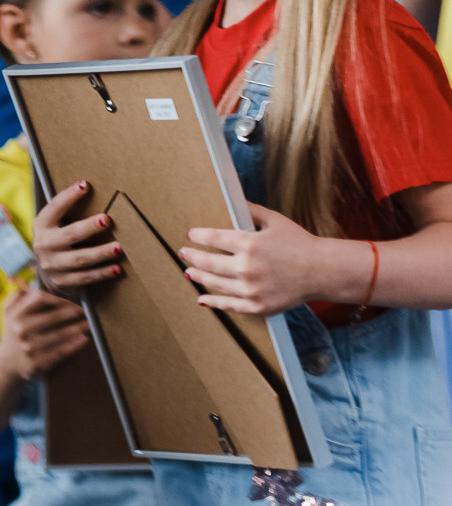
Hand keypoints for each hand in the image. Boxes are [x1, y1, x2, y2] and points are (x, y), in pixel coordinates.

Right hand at [0, 285, 88, 379]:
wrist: (8, 362)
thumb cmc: (15, 330)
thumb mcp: (8, 311)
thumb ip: (18, 295)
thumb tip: (32, 282)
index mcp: (14, 313)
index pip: (38, 297)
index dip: (58, 298)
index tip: (71, 301)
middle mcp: (20, 329)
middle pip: (53, 317)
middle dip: (73, 313)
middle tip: (86, 311)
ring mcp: (29, 347)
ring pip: (60, 335)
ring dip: (78, 328)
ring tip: (89, 324)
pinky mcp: (38, 362)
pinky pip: (61, 352)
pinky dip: (74, 345)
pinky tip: (84, 339)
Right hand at [32, 181, 123, 289]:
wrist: (46, 275)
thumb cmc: (57, 242)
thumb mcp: (54, 227)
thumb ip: (67, 215)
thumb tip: (93, 193)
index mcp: (42, 225)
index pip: (54, 208)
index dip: (68, 196)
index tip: (84, 185)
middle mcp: (44, 244)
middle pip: (69, 235)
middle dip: (89, 227)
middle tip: (107, 220)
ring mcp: (52, 265)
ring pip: (80, 259)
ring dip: (101, 253)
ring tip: (119, 248)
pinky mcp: (63, 281)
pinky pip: (85, 277)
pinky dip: (102, 273)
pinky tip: (116, 268)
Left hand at [181, 202, 333, 315]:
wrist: (324, 271)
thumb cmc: (300, 242)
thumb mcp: (274, 220)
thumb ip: (250, 210)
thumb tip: (231, 199)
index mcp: (249, 243)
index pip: (212, 238)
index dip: (198, 236)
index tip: (190, 234)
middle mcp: (247, 267)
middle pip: (208, 262)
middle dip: (191, 256)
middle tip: (183, 252)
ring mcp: (252, 289)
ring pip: (214, 283)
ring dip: (197, 276)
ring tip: (188, 271)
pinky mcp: (259, 306)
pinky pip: (229, 305)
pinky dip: (213, 302)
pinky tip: (202, 298)